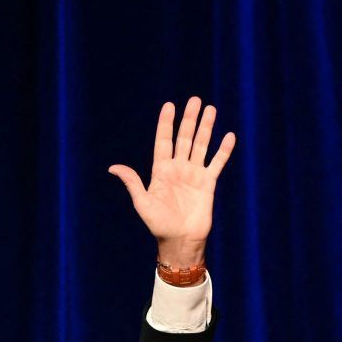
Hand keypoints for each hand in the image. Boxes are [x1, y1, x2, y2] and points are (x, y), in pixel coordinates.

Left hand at [109, 97, 234, 268]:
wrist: (179, 241)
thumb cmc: (158, 225)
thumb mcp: (143, 202)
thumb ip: (132, 182)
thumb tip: (113, 167)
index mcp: (161, 171)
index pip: (163, 141)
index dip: (166, 124)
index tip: (169, 105)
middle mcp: (178, 169)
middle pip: (184, 138)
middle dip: (189, 119)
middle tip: (195, 100)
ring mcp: (194, 175)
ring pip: (201, 146)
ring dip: (206, 128)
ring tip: (211, 109)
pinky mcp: (208, 184)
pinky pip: (217, 163)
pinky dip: (223, 151)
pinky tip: (228, 136)